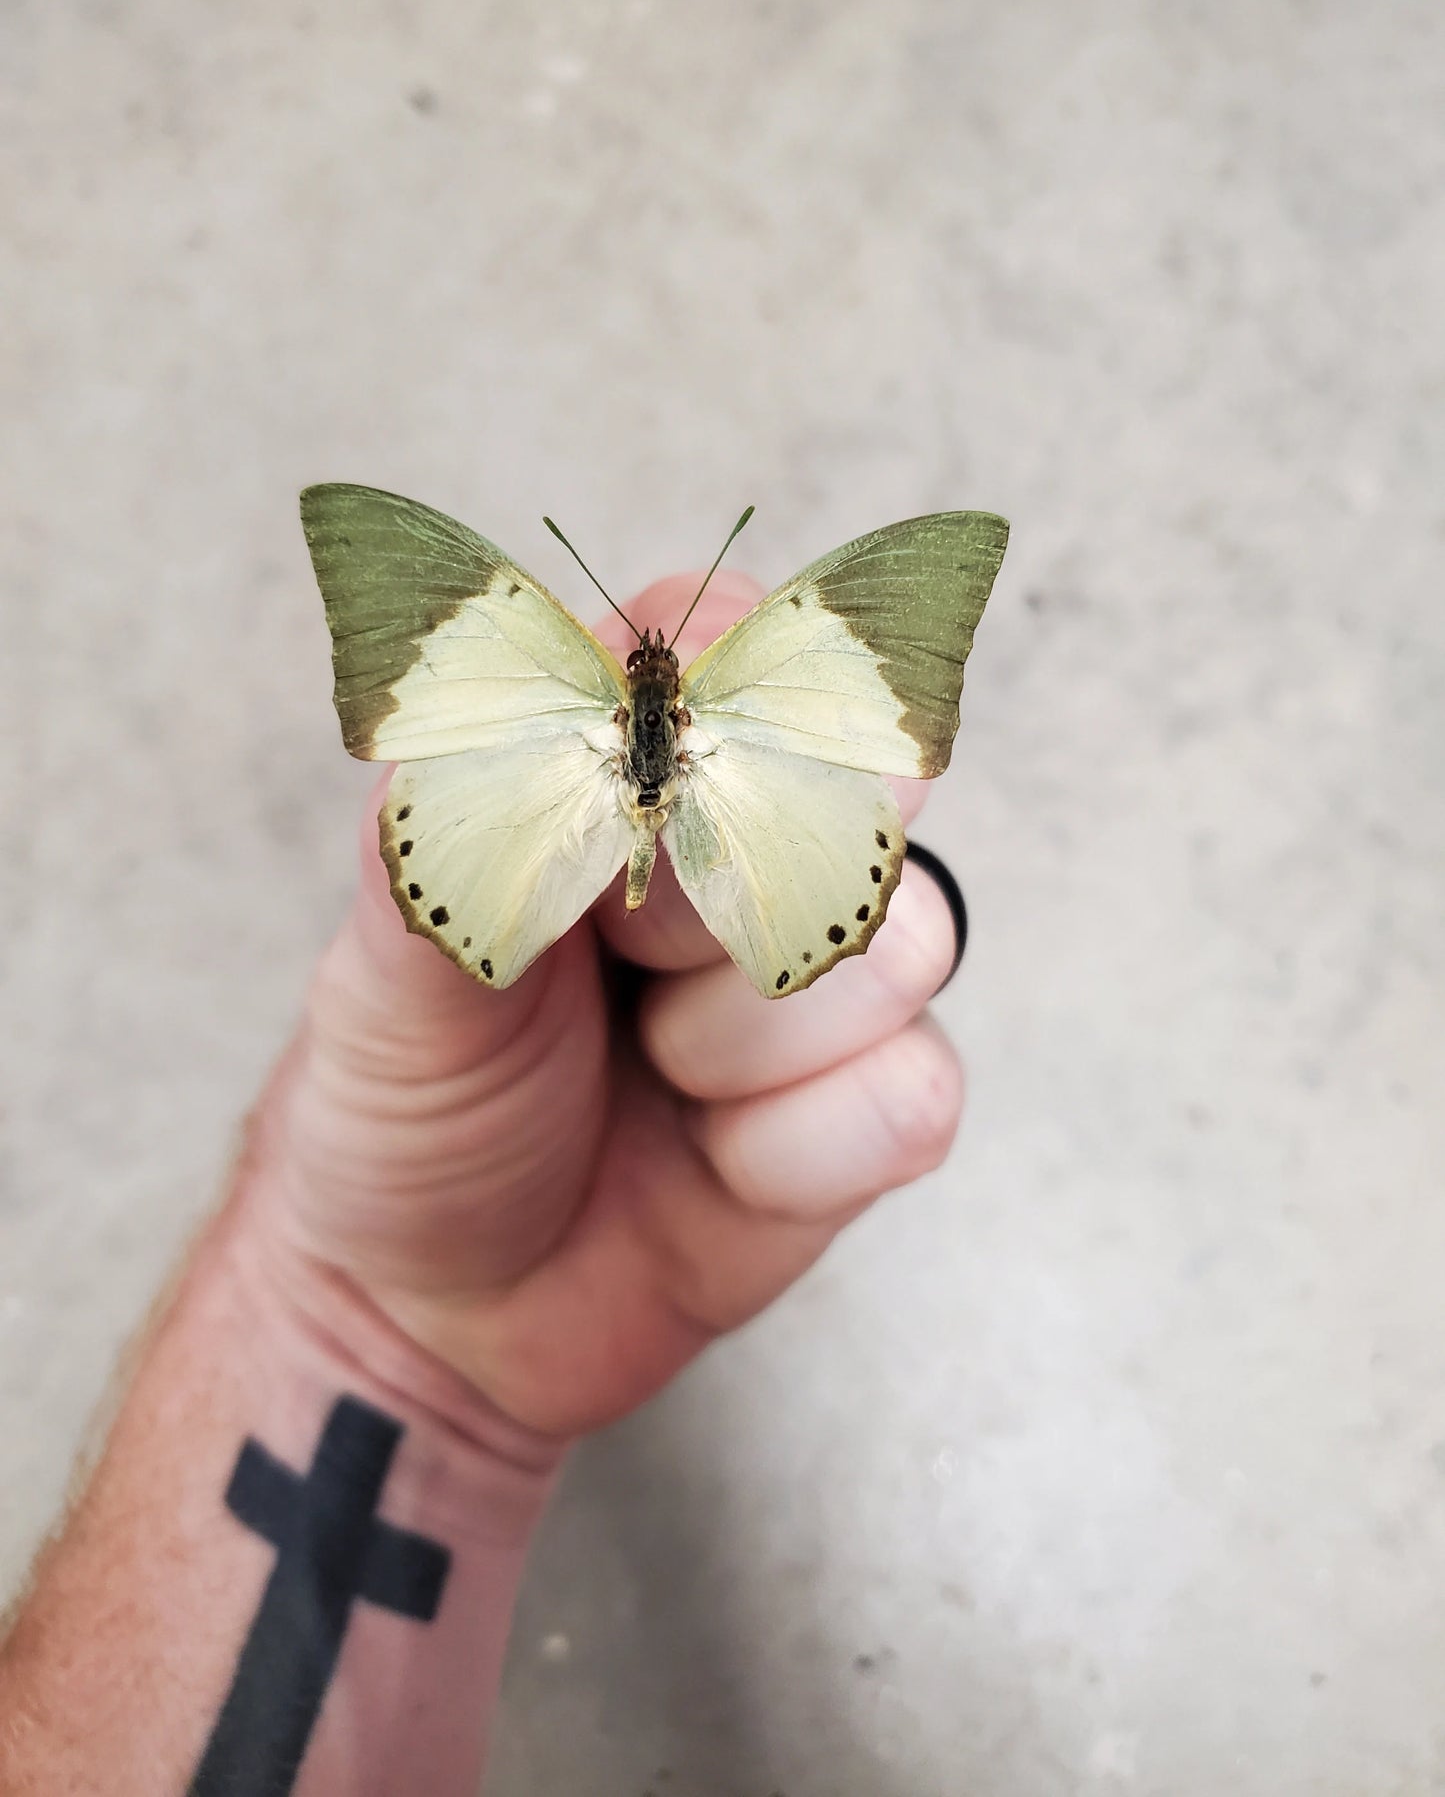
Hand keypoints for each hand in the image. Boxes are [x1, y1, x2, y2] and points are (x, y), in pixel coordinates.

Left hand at [246, 573, 964, 1437]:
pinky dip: (792, 1150)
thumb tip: (544, 726)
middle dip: (719, 898)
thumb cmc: (408, 1104)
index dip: (719, 700)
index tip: (648, 779)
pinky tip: (711, 1167)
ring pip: (900, 946)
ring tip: (651, 1075)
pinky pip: (912, 1091)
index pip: (735, 640)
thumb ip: (465, 835)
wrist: (429, 1305)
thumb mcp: (391, 967)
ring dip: (743, 1039)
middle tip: (617, 968)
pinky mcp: (872, 1106)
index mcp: (626, 769)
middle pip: (855, 784)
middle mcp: (750, 848)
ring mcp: (823, 978)